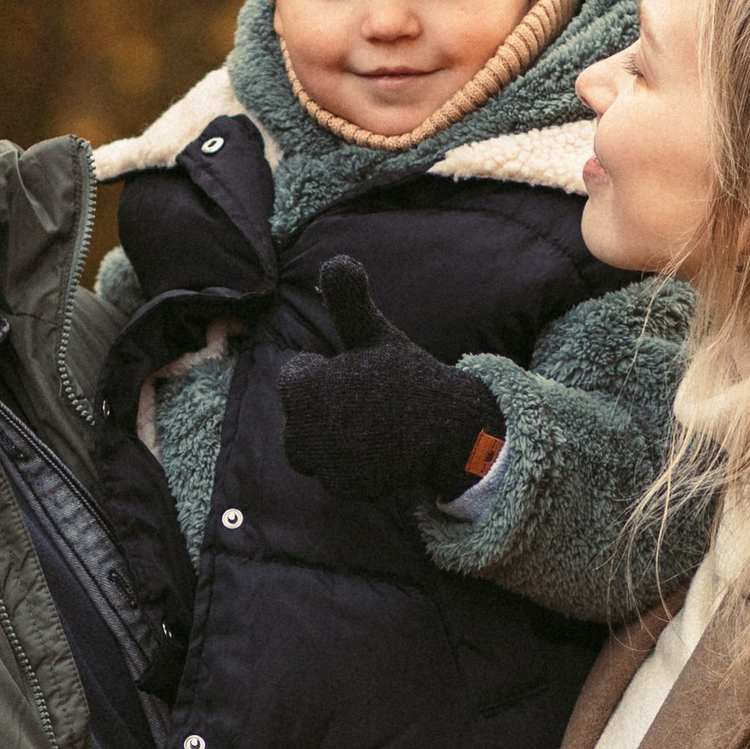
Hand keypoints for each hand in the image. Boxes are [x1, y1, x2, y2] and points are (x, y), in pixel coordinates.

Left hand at [280, 257, 505, 504]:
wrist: (450, 428)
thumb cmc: (407, 374)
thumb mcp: (374, 332)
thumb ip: (347, 299)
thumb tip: (336, 259)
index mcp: (299, 389)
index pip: (299, 374)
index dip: (331, 369)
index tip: (361, 372)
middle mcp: (300, 432)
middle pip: (305, 413)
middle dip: (330, 405)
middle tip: (371, 400)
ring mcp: (322, 465)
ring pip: (321, 444)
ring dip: (341, 434)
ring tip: (378, 422)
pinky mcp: (344, 489)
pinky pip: (341, 471)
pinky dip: (359, 461)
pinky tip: (387, 447)